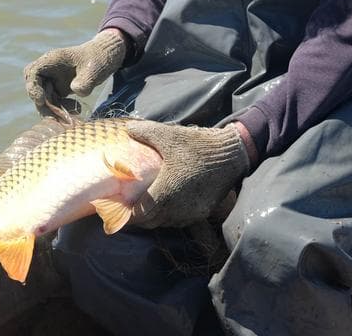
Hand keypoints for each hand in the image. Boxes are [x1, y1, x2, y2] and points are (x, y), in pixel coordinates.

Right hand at [24, 29, 126, 122]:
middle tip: (59, 114)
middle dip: (44, 104)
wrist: (105, 58)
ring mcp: (52, 81)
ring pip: (44, 99)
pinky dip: (61, 110)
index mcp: (52, 60)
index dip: (33, 86)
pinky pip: (53, 103)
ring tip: (73, 114)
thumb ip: (85, 80)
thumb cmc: (98, 58)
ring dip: (54, 110)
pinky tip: (76, 110)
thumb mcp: (95, 68)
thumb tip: (76, 91)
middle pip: (35, 89)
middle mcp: (49, 71)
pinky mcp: (58, 91)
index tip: (41, 99)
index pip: (32, 72)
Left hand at [124, 120, 250, 227]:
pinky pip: (179, 220)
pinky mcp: (202, 212)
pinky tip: (169, 200)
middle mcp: (176, 209)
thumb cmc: (197, 146)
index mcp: (164, 193)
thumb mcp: (168, 135)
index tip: (120, 206)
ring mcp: (190, 213)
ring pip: (165, 222)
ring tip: (149, 201)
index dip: (127, 214)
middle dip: (139, 216)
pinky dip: (170, 214)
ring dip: (155, 216)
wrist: (232, 155)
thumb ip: (144, 132)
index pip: (139, 216)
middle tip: (131, 203)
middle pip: (150, 222)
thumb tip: (127, 129)